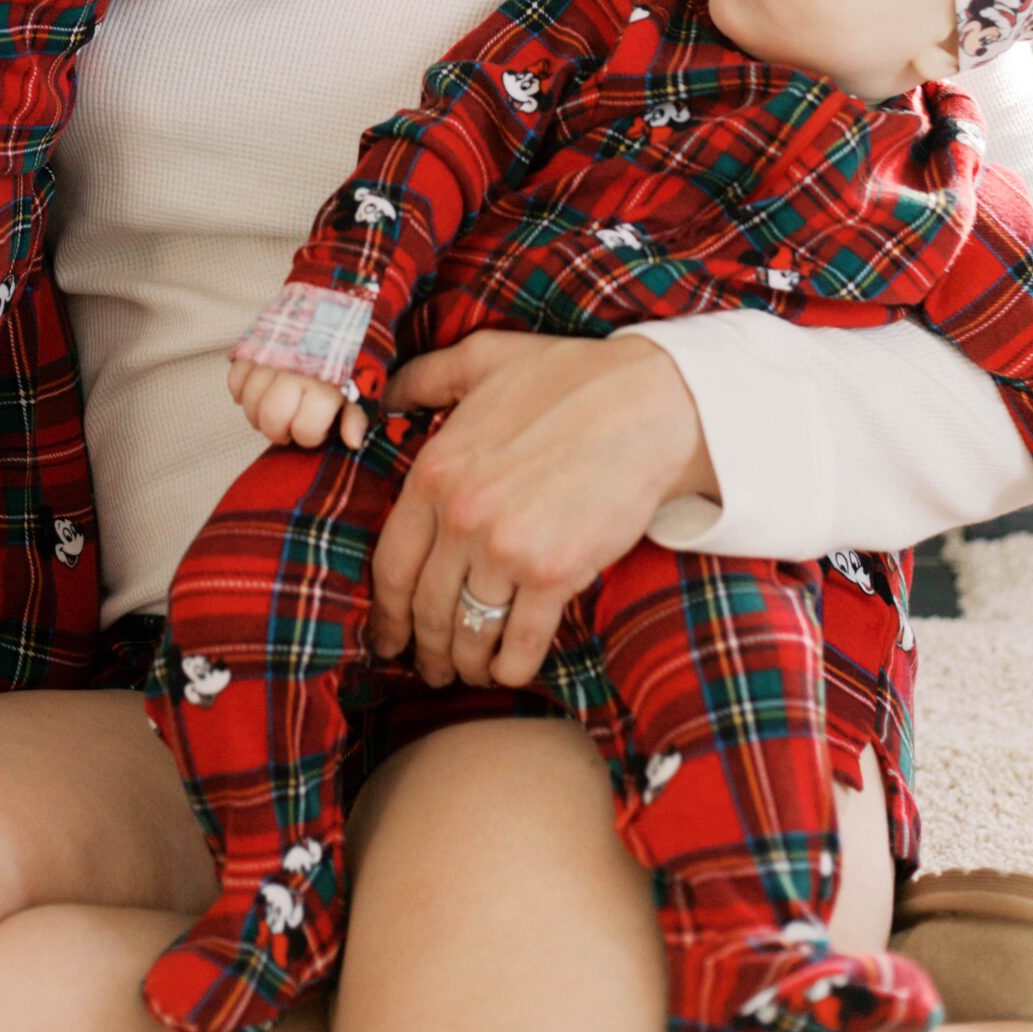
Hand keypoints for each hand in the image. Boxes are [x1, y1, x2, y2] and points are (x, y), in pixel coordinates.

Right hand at [228, 359, 368, 449]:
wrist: (332, 302)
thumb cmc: (346, 351)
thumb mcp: (360, 384)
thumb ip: (355, 415)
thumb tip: (352, 442)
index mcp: (324, 384)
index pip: (304, 429)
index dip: (309, 436)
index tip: (318, 428)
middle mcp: (294, 372)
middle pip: (270, 418)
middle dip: (277, 431)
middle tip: (289, 425)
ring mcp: (269, 358)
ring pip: (249, 401)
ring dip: (258, 413)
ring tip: (274, 409)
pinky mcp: (252, 345)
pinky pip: (234, 379)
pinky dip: (241, 391)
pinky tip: (259, 392)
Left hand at [369, 332, 715, 689]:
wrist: (647, 404)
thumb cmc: (567, 378)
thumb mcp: (482, 358)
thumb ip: (424, 378)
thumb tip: (385, 396)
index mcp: (434, 471)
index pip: (390, 564)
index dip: (385, 614)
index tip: (386, 637)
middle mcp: (461, 517)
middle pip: (426, 608)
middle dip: (423, 649)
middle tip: (427, 668)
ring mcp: (507, 549)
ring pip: (469, 631)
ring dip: (465, 664)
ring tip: (467, 673)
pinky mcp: (555, 573)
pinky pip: (521, 642)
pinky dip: (511, 668)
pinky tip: (508, 672)